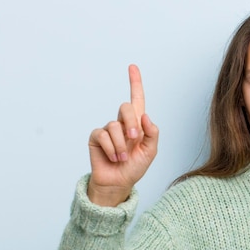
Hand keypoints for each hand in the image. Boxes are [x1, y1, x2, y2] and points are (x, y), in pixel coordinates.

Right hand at [87, 64, 158, 205]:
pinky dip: (112, 148)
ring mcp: (108, 129)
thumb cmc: (135, 167)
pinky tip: (114, 157)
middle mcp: (122, 123)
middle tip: (135, 139)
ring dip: (122, 144)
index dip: (135, 83)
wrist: (119, 182)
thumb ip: (152, 134)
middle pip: (126, 107)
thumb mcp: (150, 152)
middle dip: (132, 123)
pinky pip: (104, 135)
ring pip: (115, 126)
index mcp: (138, 124)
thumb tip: (146, 116)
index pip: (137, 99)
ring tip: (123, 158)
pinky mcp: (96, 137)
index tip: (133, 67)